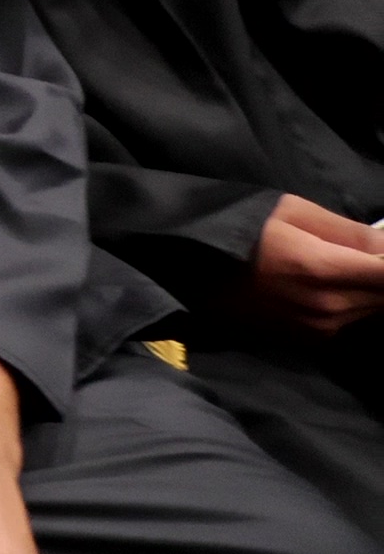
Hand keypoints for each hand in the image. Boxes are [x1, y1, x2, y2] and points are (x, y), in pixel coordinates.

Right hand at [228, 195, 383, 338]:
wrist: (189, 270)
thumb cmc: (240, 230)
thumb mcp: (292, 212)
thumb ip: (350, 231)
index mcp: (324, 269)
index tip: (376, 252)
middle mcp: (328, 307)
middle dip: (377, 274)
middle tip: (352, 255)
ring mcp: (319, 328)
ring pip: (372, 310)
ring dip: (367, 290)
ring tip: (337, 267)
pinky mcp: (309, 341)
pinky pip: (350, 322)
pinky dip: (351, 304)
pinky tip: (323, 286)